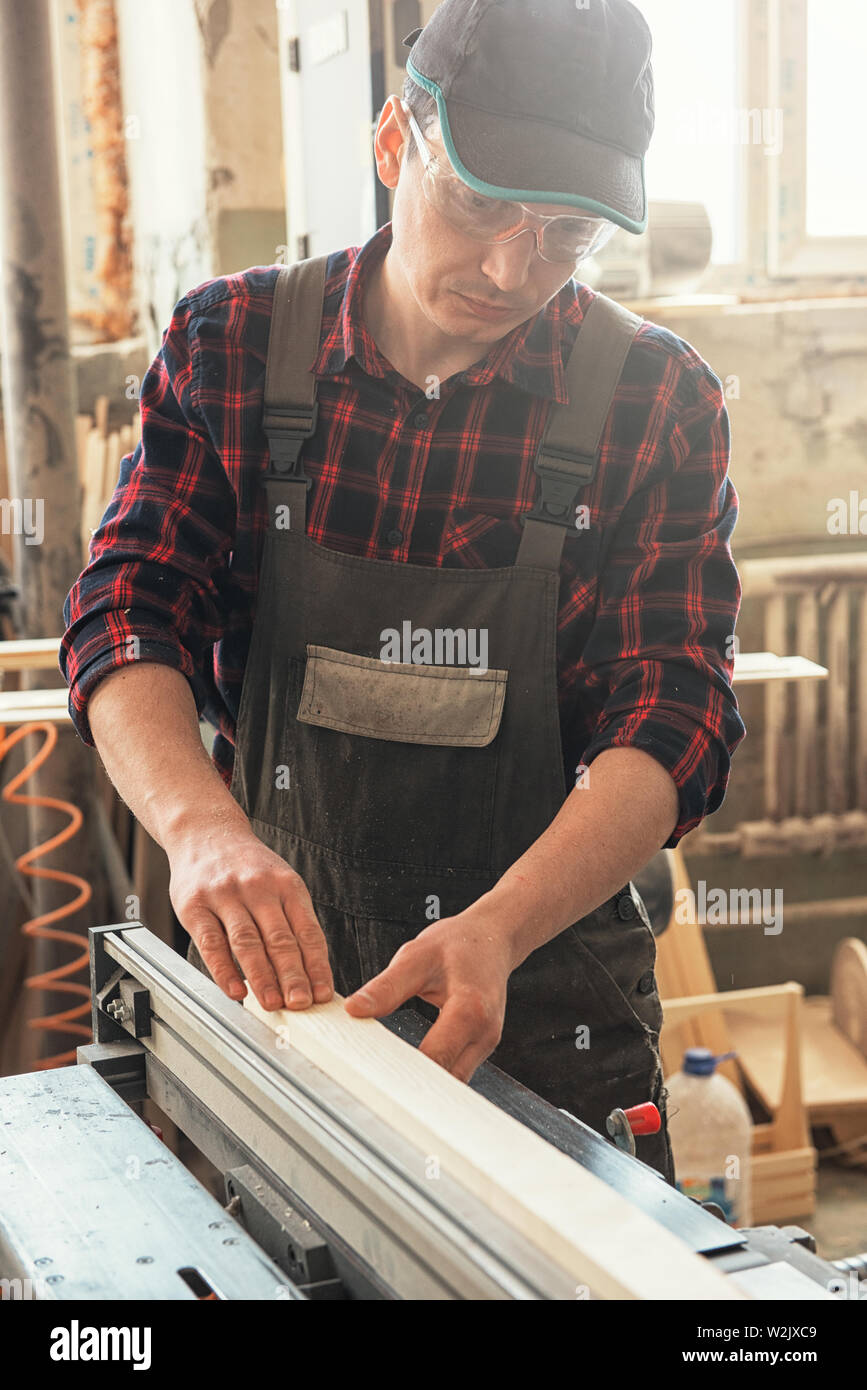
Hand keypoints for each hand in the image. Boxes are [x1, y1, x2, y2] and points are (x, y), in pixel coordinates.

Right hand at [168, 820, 333, 1011]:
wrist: (206, 833)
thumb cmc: (247, 866)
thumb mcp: (279, 881)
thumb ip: (291, 921)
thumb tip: (308, 971)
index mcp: (287, 885)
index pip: (308, 932)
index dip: (316, 966)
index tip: (322, 993)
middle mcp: (259, 888)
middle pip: (280, 939)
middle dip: (293, 976)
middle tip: (301, 1004)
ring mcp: (226, 895)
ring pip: (247, 942)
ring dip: (262, 977)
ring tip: (272, 1003)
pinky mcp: (196, 905)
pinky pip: (211, 943)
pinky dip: (224, 970)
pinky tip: (235, 990)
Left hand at [344, 910, 512, 1081]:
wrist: (492, 937)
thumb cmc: (456, 944)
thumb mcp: (415, 956)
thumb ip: (386, 987)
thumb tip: (354, 1009)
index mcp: (470, 1009)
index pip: (435, 1057)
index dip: (403, 1072)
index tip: (372, 1077)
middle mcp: (485, 1033)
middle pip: (446, 1078)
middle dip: (412, 1086)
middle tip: (373, 1087)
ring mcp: (487, 1043)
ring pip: (452, 1080)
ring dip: (423, 1083)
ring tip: (387, 1081)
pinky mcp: (482, 1046)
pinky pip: (456, 1069)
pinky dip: (434, 1072)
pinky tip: (409, 1069)